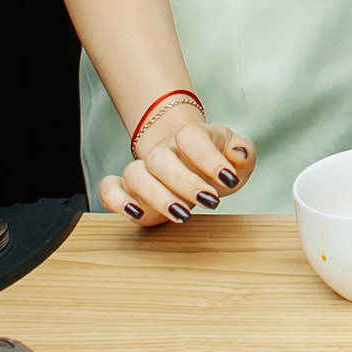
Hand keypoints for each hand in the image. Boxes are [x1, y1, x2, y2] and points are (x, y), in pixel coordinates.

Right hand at [101, 110, 256, 226]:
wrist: (188, 161)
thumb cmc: (216, 159)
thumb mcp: (236, 155)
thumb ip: (243, 153)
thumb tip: (239, 155)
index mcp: (189, 136)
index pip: (191, 137)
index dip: (209, 158)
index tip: (230, 179)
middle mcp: (162, 150)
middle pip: (161, 158)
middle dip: (186, 182)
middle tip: (211, 201)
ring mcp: (142, 169)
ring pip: (135, 174)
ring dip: (157, 196)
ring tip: (182, 214)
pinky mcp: (126, 190)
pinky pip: (108, 188)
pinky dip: (116, 201)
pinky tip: (135, 213)